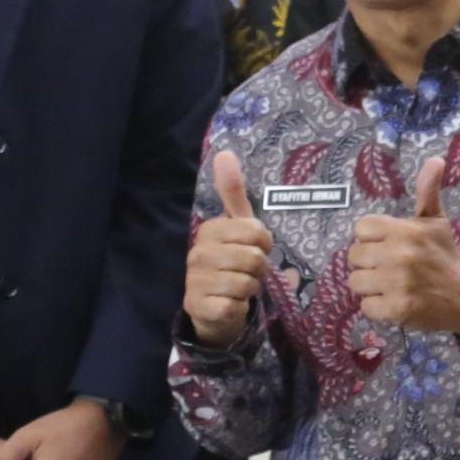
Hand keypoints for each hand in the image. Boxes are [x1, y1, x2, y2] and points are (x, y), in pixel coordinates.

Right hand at [183, 153, 276, 350]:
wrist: (212, 307)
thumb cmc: (230, 261)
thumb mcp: (236, 226)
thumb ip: (233, 192)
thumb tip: (225, 152)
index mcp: (209, 230)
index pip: (257, 232)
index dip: (264, 244)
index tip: (255, 248)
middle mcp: (198, 253)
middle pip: (254, 258)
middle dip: (259, 269)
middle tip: (247, 271)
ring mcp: (195, 281)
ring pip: (247, 283)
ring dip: (251, 289)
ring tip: (238, 287)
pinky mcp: (198, 307)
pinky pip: (234, 305)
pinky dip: (239, 307)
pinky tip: (229, 304)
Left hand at [347, 157, 459, 336]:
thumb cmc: (446, 257)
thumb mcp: (436, 222)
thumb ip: (428, 191)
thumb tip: (435, 159)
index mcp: (405, 230)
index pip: (361, 229)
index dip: (372, 239)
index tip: (388, 246)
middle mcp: (399, 254)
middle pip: (354, 256)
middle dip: (369, 264)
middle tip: (389, 268)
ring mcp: (397, 283)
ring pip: (356, 282)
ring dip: (371, 287)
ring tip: (391, 286)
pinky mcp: (397, 309)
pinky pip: (366, 307)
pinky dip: (378, 308)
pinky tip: (395, 302)